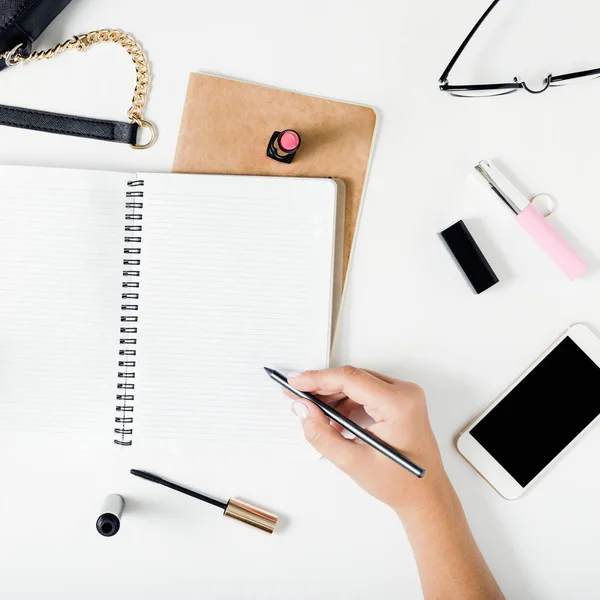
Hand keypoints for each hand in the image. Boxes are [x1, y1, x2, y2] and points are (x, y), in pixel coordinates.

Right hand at [286, 366, 450, 519]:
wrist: (425, 497)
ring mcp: (404, 396)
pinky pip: (366, 393)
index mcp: (399, 404)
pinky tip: (334, 421)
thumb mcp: (355, 462)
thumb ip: (323, 435)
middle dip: (322, 387)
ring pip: (358, 384)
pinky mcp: (399, 402)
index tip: (295, 381)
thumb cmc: (401, 483)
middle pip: (353, 378)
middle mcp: (405, 393)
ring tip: (315, 415)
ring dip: (334, 397)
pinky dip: (346, 403)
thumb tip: (304, 410)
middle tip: (297, 396)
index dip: (318, 378)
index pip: (350, 379)